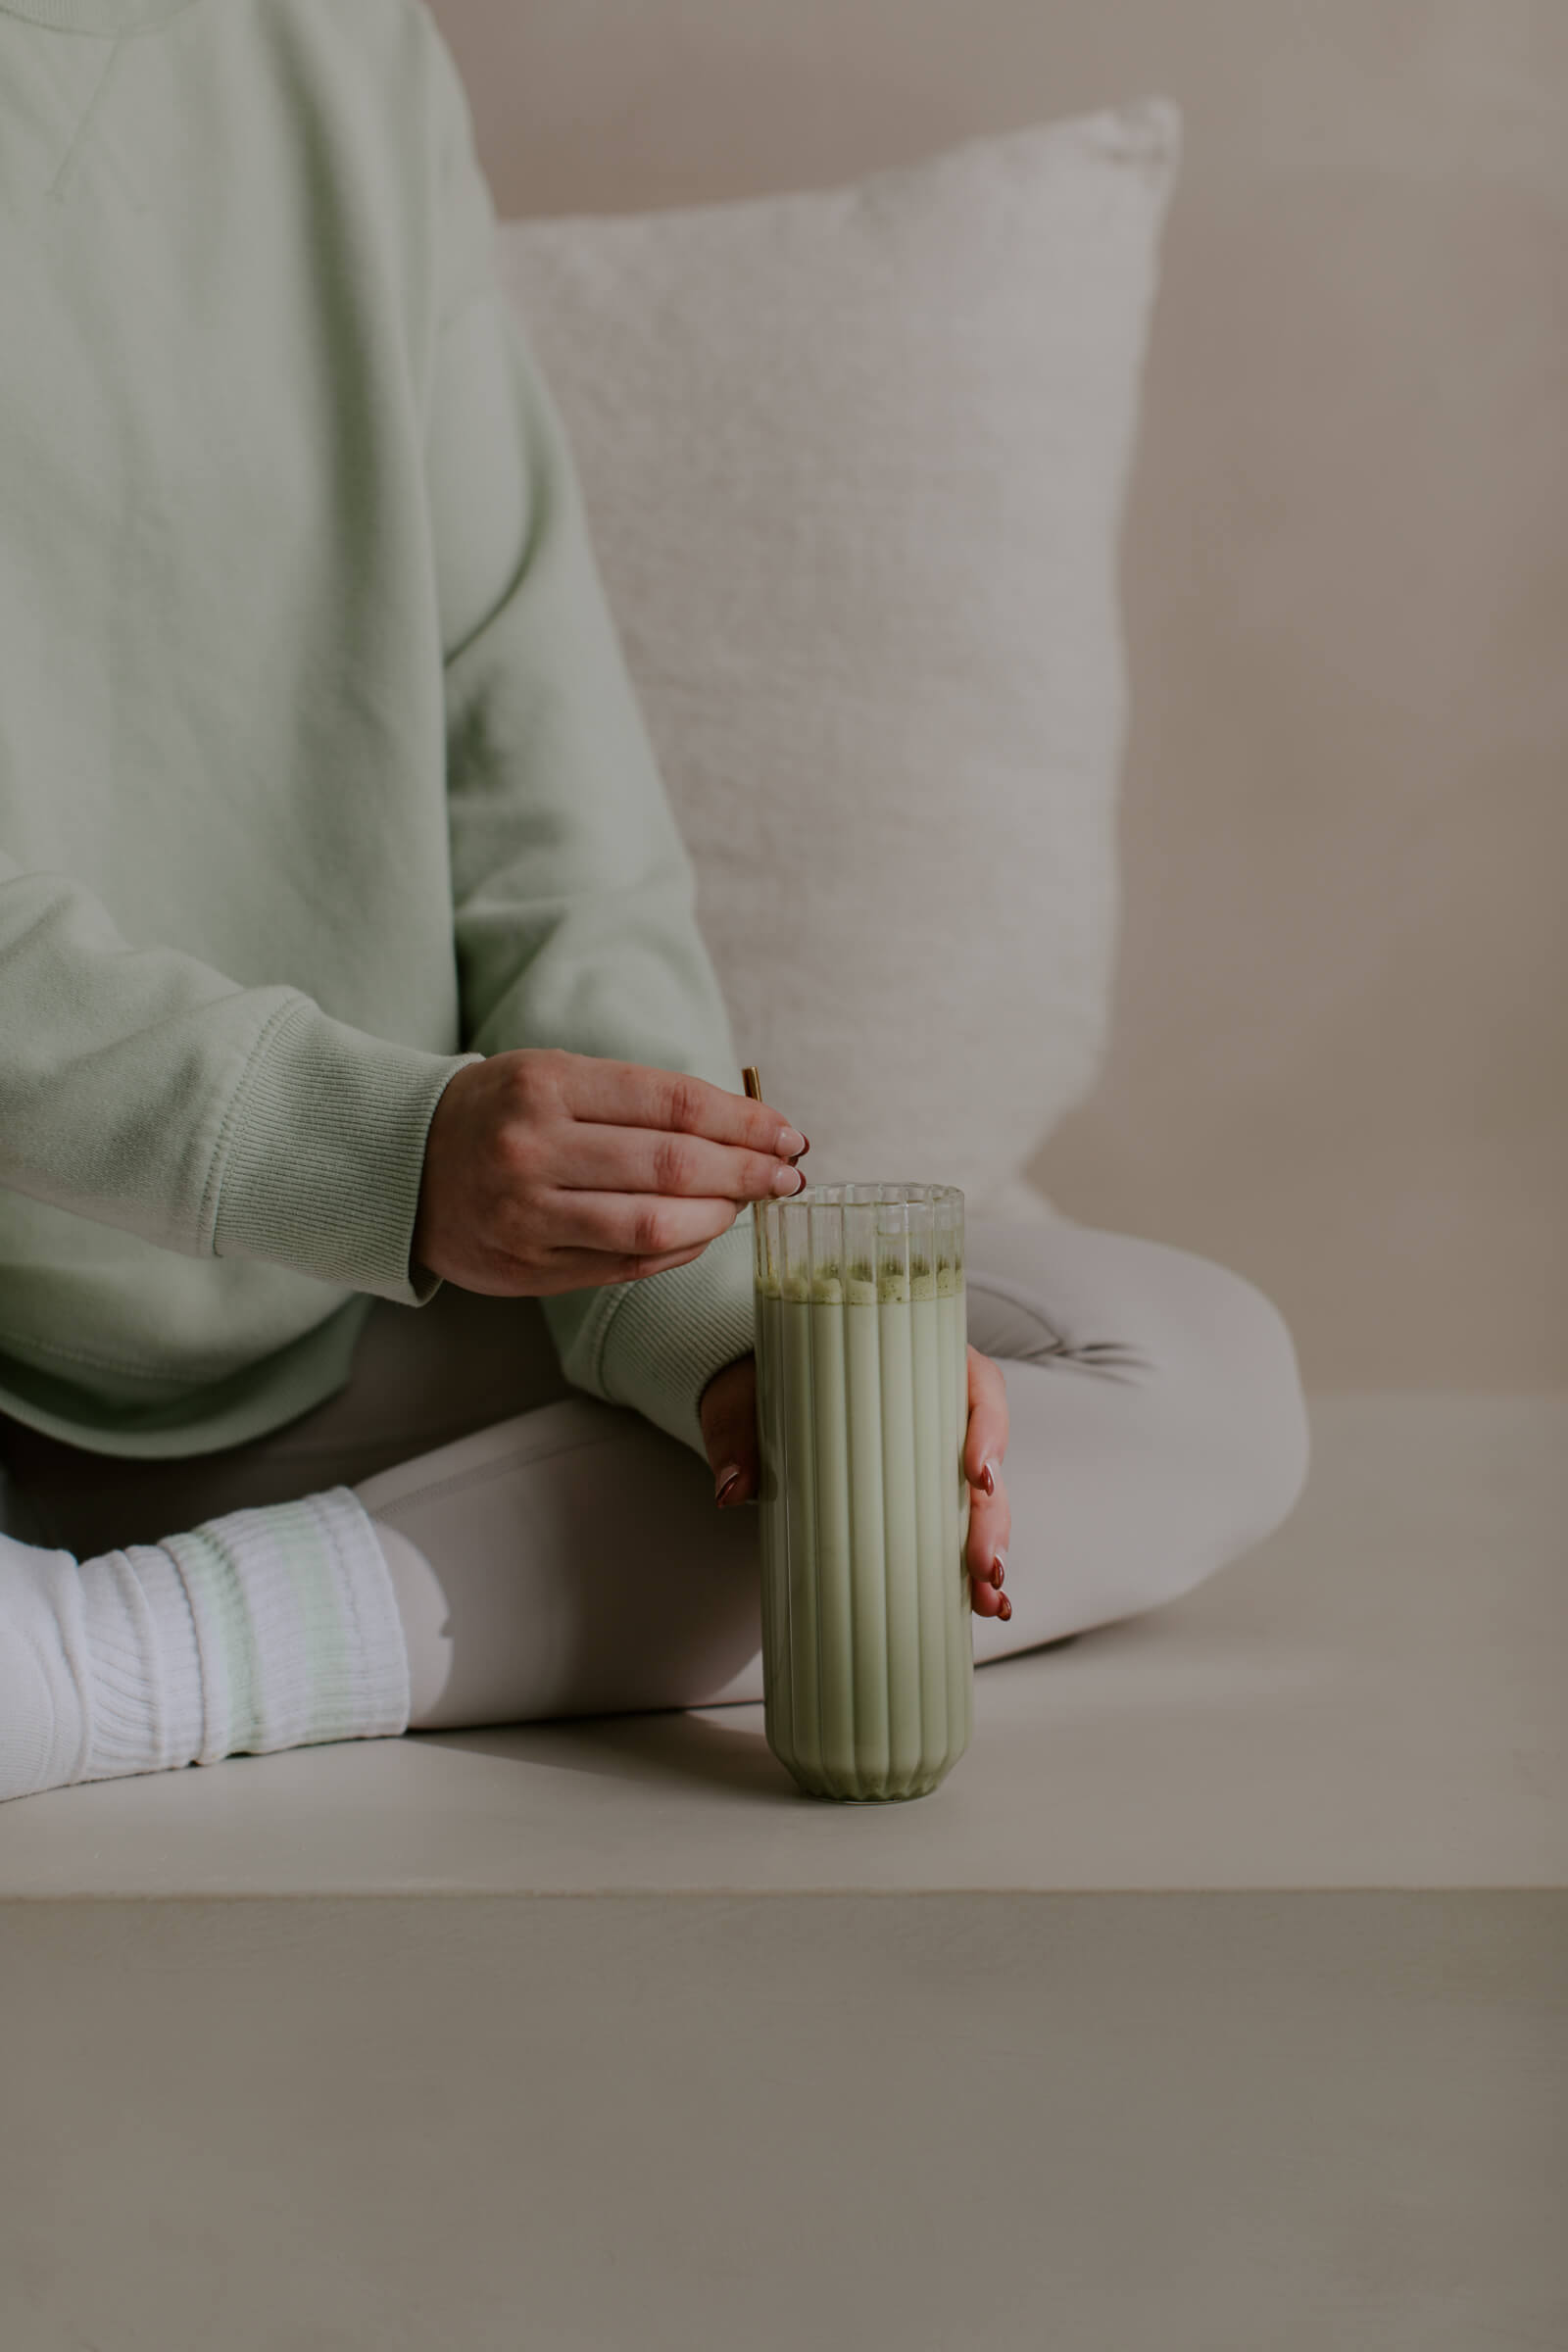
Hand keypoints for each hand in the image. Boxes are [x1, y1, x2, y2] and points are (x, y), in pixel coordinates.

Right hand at [412, 1048, 806, 1294]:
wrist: (402, 1165)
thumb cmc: (500, 1113)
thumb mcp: (555, 1076)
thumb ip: (640, 1101)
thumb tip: (746, 1128)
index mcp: (545, 1086)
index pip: (672, 1103)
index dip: (743, 1121)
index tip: (788, 1133)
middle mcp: (532, 1150)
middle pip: (673, 1165)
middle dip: (746, 1171)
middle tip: (786, 1174)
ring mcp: (527, 1216)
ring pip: (654, 1225)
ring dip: (719, 1217)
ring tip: (746, 1204)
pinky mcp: (526, 1270)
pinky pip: (626, 1266)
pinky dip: (679, 1251)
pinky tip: (704, 1233)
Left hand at [700, 1344, 1012, 1621]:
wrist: (745, 1397)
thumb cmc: (757, 1385)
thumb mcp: (743, 1403)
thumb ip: (736, 1436)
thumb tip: (733, 1488)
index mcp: (913, 1365)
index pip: (975, 1385)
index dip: (989, 1429)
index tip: (977, 1473)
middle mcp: (934, 1408)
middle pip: (987, 1458)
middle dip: (992, 1517)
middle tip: (983, 1563)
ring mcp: (930, 1454)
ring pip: (981, 1500)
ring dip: (990, 1549)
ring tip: (987, 1596)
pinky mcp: (917, 1493)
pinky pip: (957, 1525)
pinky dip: (972, 1564)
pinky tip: (983, 1601)